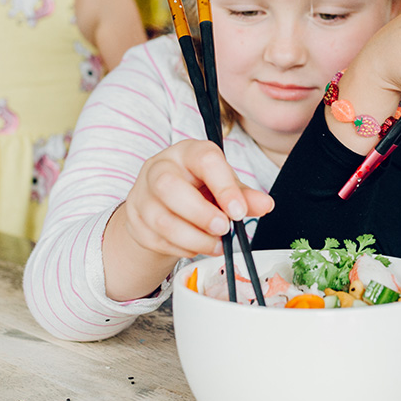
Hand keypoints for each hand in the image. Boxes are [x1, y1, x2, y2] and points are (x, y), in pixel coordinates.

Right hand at [102, 139, 273, 300]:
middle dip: (200, 214)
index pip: (205, 160)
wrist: (164, 203)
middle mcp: (160, 167)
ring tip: (216, 245)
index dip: (224, 187)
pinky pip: (157, 240)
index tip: (239, 212)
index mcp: (188, 152)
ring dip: (194, 238)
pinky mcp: (135, 220)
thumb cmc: (198, 187)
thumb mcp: (223, 186)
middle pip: (169, 187)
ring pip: (161, 219)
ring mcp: (142, 194)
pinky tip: (196, 246)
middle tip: (224, 229)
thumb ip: (244, 195)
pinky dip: (181, 248)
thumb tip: (265, 205)